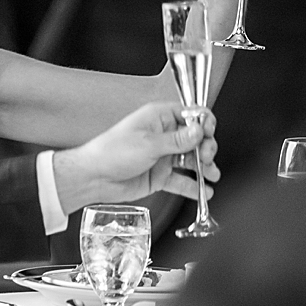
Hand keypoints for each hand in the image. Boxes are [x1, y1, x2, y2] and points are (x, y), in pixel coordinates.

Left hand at [52, 102, 218, 211]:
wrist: (94, 177)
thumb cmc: (111, 152)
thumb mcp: (148, 144)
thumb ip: (177, 140)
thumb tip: (199, 131)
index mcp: (159, 118)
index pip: (190, 115)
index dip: (203, 123)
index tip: (208, 133)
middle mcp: (163, 135)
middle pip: (195, 138)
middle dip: (205, 147)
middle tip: (206, 157)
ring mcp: (162, 156)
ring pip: (191, 159)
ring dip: (204, 167)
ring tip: (211, 174)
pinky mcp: (160, 175)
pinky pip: (182, 180)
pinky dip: (194, 186)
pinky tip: (204, 191)